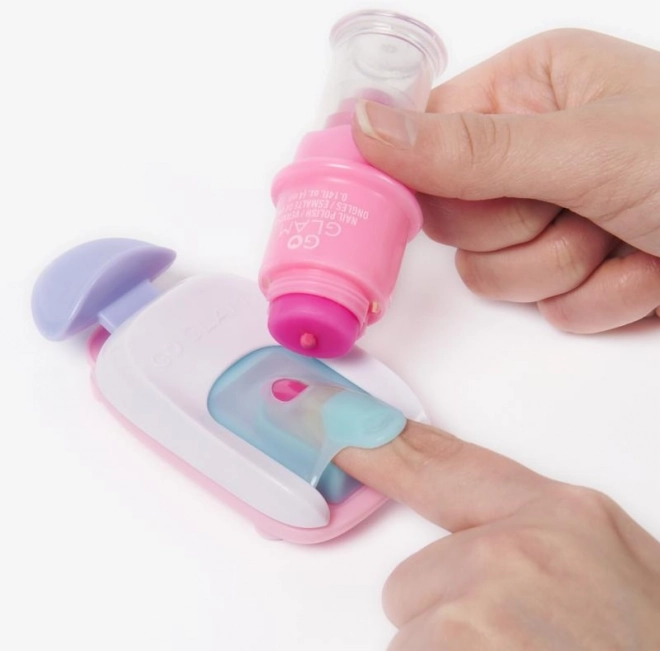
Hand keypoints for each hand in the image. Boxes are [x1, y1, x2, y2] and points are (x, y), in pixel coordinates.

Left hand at [335, 422, 659, 648]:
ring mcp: (486, 605)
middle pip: (415, 579)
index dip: (383, 448)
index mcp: (563, 517)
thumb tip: (479, 546)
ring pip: (413, 636)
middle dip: (448, 620)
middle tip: (517, 642)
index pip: (447, 466)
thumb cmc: (649, 642)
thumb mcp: (620, 574)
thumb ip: (544, 544)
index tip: (335, 430)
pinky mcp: (461, 648)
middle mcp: (517, 550)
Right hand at [352, 29, 659, 332]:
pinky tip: (646, 268)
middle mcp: (531, 152)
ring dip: (564, 269)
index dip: (422, 177)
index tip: (449, 200)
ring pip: (492, 273)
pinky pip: (547, 304)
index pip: (422, 137)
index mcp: (528, 91)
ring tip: (625, 238)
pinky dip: (601, 297)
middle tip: (579, 207)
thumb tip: (364, 129)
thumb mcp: (583, 149)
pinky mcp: (574, 270)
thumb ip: (468, 150)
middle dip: (517, 230)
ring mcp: (551, 215)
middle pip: (452, 217)